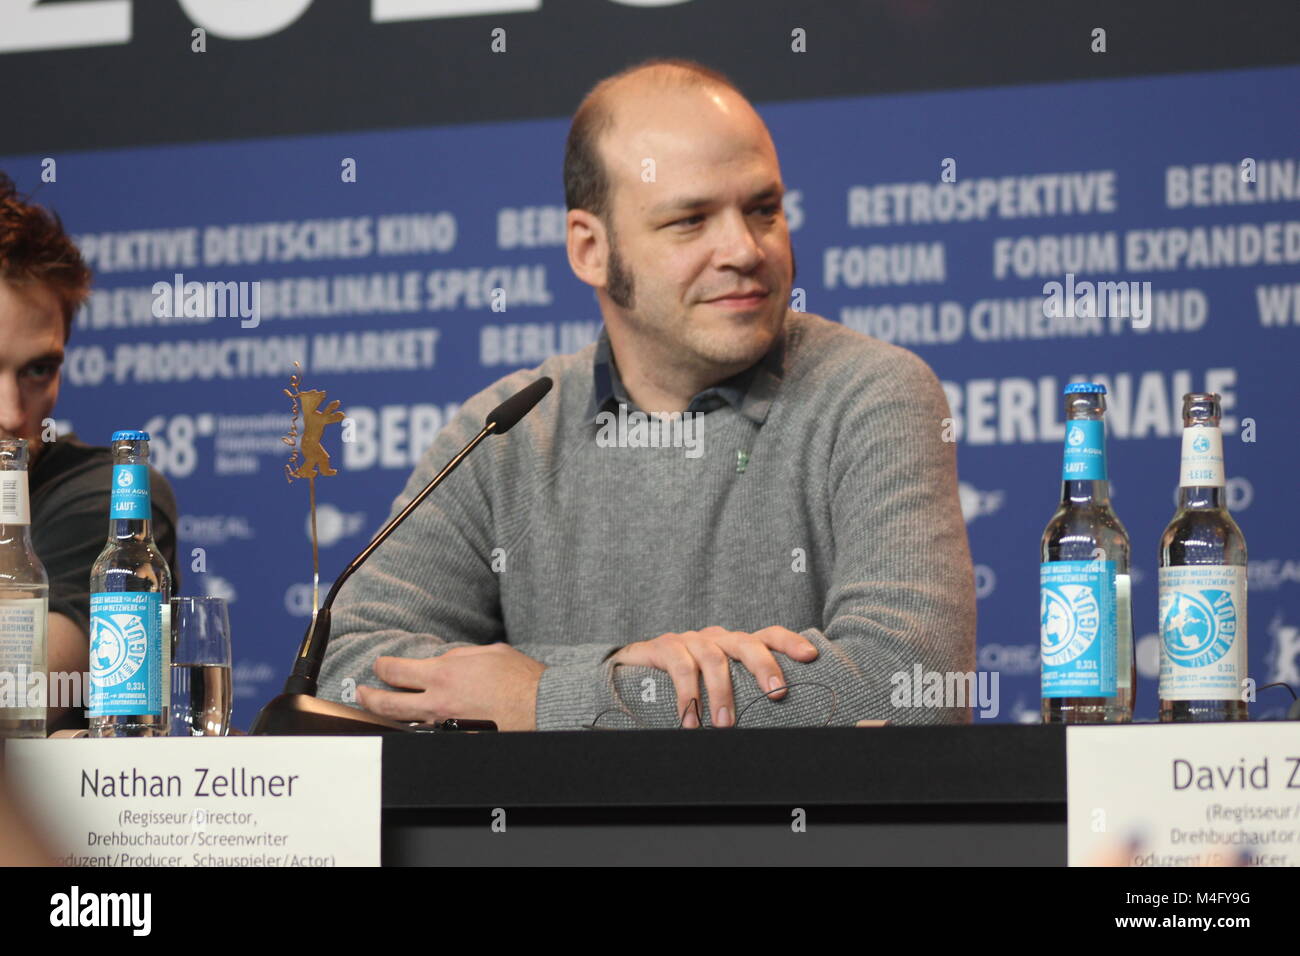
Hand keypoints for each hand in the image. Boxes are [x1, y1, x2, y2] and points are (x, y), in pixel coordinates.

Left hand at [356, 643, 544, 731]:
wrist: (539, 706)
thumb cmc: (519, 678)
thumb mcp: (486, 652)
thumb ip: (458, 656)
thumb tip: (444, 660)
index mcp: (443, 674)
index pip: (397, 671)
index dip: (382, 667)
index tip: (380, 666)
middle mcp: (438, 703)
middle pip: (389, 704)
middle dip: (369, 697)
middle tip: (362, 692)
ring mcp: (446, 726)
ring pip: (404, 724)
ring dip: (389, 718)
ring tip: (381, 712)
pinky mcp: (458, 740)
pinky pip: (430, 736)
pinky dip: (419, 731)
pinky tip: (415, 727)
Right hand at [609, 626, 817, 727]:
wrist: (634, 666)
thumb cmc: (688, 681)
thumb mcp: (718, 683)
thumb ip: (741, 693)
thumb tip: (775, 726)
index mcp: (735, 645)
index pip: (768, 635)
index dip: (790, 642)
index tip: (810, 656)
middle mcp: (716, 638)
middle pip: (746, 643)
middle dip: (764, 666)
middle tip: (778, 693)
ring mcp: (690, 640)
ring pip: (713, 658)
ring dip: (721, 694)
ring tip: (725, 725)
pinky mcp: (664, 647)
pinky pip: (680, 668)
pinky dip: (687, 697)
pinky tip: (690, 721)